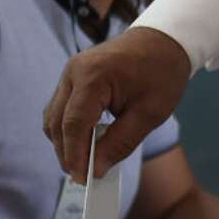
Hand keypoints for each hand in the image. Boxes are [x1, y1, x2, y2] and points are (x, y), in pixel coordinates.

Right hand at [43, 26, 191, 180]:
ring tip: (86, 161)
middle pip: (57, 122)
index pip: (74, 124)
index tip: (83, 179)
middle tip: (85, 175)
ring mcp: (70, 72)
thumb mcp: (150, 113)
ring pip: (54, 117)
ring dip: (65, 141)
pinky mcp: (73, 76)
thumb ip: (120, 142)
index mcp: (93, 76)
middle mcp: (74, 72)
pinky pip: (61, 108)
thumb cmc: (162, 72)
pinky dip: (69, 128)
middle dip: (68, 152)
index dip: (75, 155)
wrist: (164, 39)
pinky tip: (86, 141)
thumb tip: (95, 169)